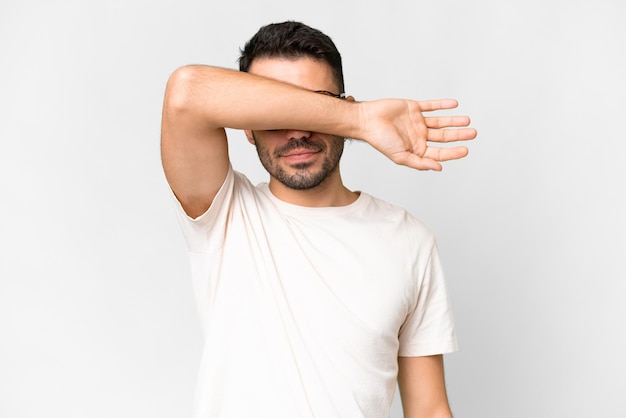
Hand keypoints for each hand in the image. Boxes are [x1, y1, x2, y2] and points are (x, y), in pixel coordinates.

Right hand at [359, 98, 475, 170]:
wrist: (367, 120)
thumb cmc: (380, 140)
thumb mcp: (401, 156)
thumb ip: (420, 163)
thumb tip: (439, 168)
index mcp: (416, 149)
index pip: (439, 152)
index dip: (453, 152)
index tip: (465, 150)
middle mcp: (419, 136)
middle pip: (443, 137)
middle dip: (458, 136)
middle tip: (473, 133)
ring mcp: (417, 122)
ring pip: (440, 122)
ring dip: (454, 121)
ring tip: (467, 121)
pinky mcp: (413, 108)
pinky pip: (431, 106)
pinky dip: (442, 105)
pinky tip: (454, 105)